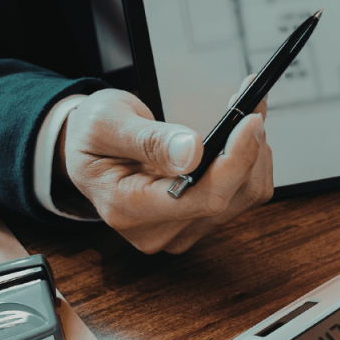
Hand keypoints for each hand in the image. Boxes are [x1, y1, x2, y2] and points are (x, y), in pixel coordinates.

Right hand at [54, 86, 273, 253]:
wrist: (86, 152)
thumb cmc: (90, 136)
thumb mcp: (106, 123)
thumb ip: (149, 139)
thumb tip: (192, 151)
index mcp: (129, 209)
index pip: (203, 198)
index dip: (235, 161)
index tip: (250, 122)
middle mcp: (158, 231)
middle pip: (230, 198)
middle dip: (248, 150)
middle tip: (250, 108)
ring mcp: (180, 231)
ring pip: (244, 197)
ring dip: (253, 155)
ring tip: (242, 118)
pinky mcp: (197, 223)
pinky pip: (241, 195)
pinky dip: (247, 162)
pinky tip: (238, 138)